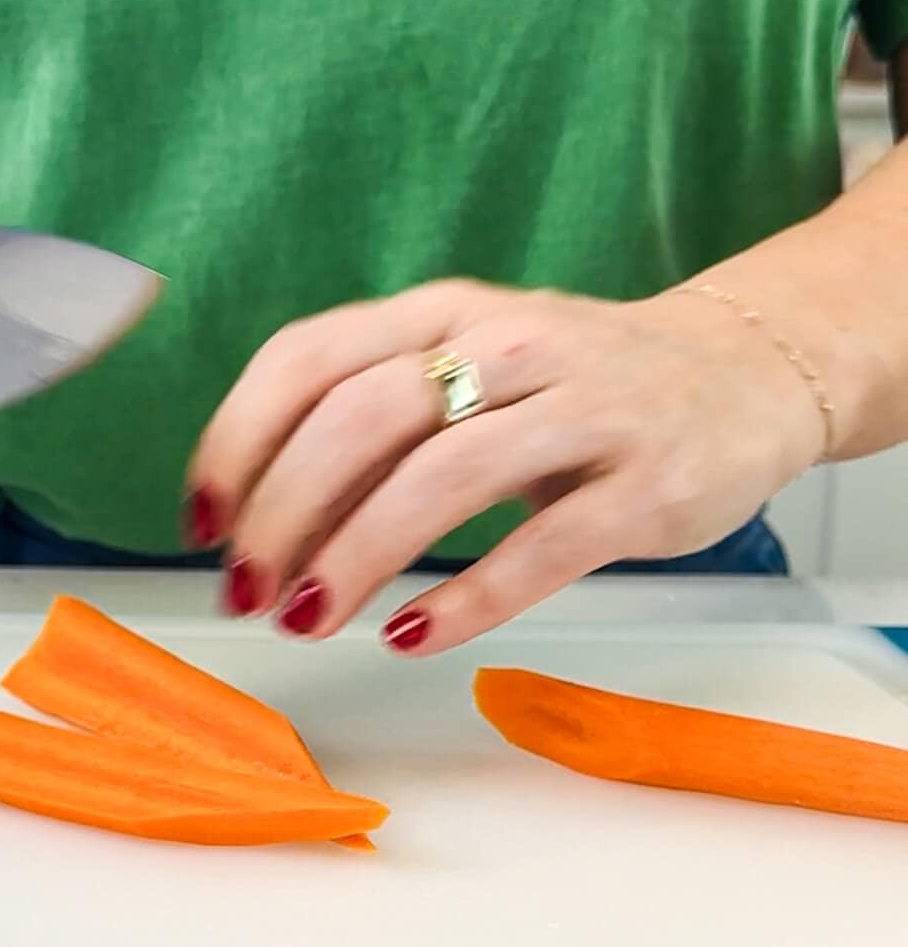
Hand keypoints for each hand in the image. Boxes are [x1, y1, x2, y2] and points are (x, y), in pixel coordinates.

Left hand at [189, 279, 822, 652]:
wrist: (744, 373)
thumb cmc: (575, 385)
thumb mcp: (472, 370)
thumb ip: (377, 425)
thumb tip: (264, 519)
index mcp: (445, 311)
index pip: (309, 356)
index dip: (237, 439)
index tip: (201, 519)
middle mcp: (510, 343)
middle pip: (362, 417)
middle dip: (283, 512)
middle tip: (247, 590)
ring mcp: (585, 410)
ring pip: (443, 477)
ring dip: (356, 556)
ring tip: (308, 619)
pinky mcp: (646, 485)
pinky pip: (542, 548)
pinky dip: (466, 599)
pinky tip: (412, 636)